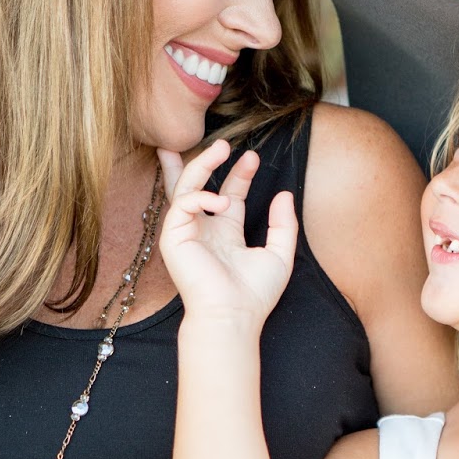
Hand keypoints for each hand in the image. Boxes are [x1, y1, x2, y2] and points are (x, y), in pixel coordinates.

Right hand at [158, 140, 297, 328]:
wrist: (234, 316)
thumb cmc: (254, 294)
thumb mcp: (279, 254)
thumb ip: (283, 224)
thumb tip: (284, 194)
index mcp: (225, 233)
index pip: (228, 193)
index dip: (239, 174)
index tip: (253, 157)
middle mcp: (203, 230)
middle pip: (196, 185)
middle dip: (206, 160)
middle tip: (224, 143)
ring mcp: (186, 233)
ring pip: (185, 188)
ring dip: (201, 165)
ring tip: (221, 150)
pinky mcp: (173, 238)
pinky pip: (181, 205)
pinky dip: (200, 196)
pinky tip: (220, 203)